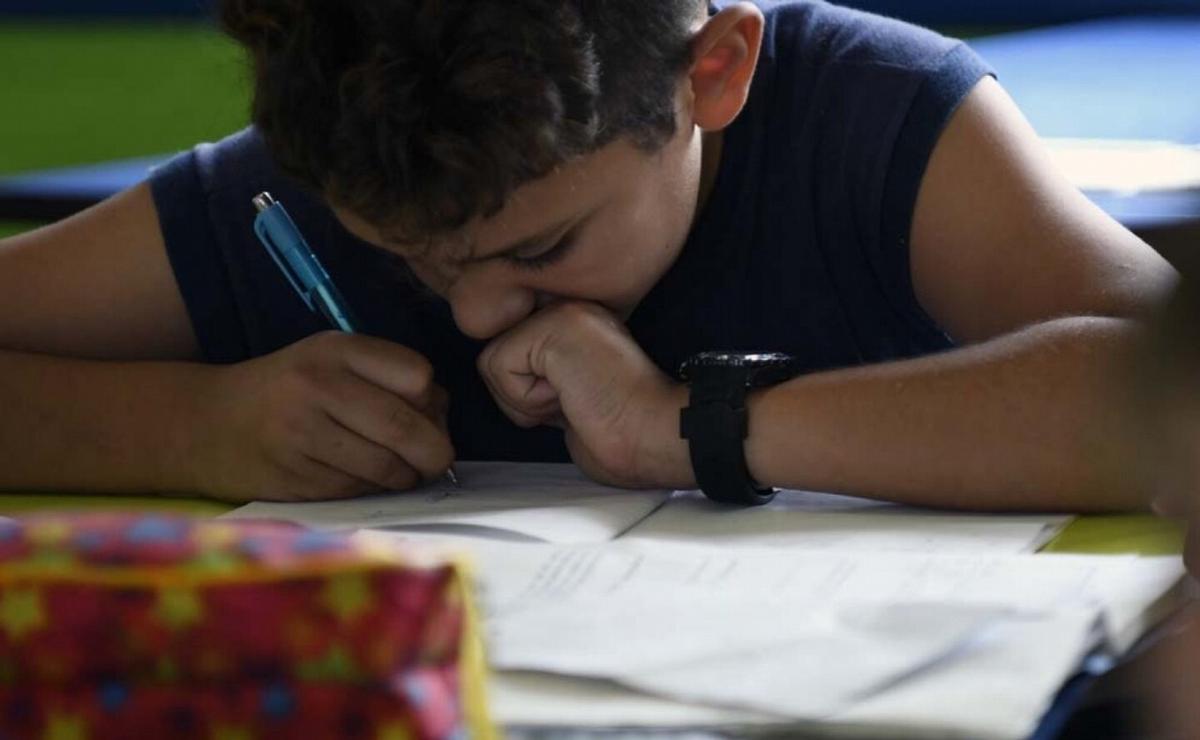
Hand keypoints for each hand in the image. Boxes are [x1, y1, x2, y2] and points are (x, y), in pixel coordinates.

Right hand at [185, 332, 452, 501]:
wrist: (205, 424)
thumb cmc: (287, 391)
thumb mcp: (331, 361)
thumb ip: (387, 377)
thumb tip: (442, 414)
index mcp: (334, 350)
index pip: (416, 376)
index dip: (433, 400)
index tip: (429, 411)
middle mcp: (317, 387)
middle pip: (405, 427)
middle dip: (434, 451)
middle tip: (437, 459)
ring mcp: (302, 435)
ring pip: (385, 467)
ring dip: (405, 476)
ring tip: (401, 471)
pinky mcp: (294, 477)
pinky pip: (357, 490)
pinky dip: (373, 490)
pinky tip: (363, 478)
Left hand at [477, 301, 692, 488]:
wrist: (660, 435)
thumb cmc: (627, 433)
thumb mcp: (573, 397)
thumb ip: (544, 380)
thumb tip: (511, 383)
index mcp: (577, 325)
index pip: (513, 355)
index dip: (529, 395)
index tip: (576, 406)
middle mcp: (569, 309)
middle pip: (497, 356)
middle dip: (521, 397)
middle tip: (574, 403)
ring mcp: (562, 312)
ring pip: (491, 361)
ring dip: (525, 400)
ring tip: (575, 399)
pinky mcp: (552, 326)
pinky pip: (498, 366)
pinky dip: (526, 398)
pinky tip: (571, 396)